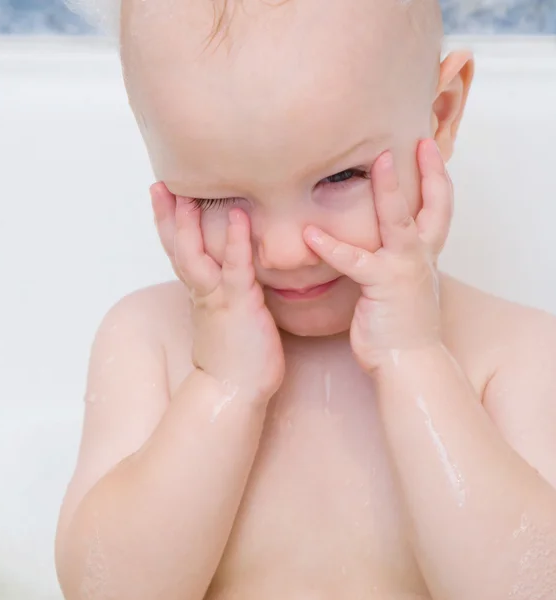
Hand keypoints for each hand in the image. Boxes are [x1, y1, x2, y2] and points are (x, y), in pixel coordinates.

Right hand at [151, 184, 284, 400]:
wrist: (234, 391)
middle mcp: (202, 291)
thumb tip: (231, 283)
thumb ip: (224, 297)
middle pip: (177, 248)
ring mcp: (218, 296)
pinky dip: (235, 241)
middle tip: (159, 186)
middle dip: (167, 216)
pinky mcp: (239, 303)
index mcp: (200, 294)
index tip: (163, 200)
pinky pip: (235, 267)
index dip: (169, 227)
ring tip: (183, 192)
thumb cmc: (236, 358)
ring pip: (194, 254)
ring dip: (188, 222)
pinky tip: (239, 216)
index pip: (179, 254)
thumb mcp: (226, 319)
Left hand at [304, 140, 451, 373]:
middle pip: (430, 206)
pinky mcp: (383, 285)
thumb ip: (392, 260)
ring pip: (399, 221)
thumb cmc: (400, 325)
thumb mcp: (402, 285)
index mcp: (425, 256)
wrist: (409, 360)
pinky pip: (356, 260)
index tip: (428, 150)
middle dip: (427, 172)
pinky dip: (332, 246)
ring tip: (377, 162)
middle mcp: (421, 257)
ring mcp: (405, 269)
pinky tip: (310, 235)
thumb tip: (375, 245)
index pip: (438, 209)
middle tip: (420, 141)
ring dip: (388, 190)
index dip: (436, 178)